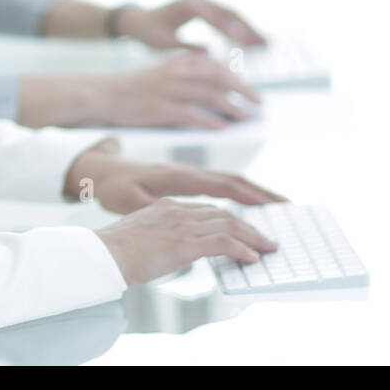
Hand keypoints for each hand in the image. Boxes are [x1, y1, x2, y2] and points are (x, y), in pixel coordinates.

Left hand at [66, 146, 287, 213]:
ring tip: (276, 207)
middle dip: (263, 193)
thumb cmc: (113, 186)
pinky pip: (218, 186)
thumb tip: (178, 218)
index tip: (274, 204)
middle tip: (289, 206)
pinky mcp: (185, 181)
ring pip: (229, 182)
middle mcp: (189, 172)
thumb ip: (154, 209)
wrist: (101, 170)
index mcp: (180, 177)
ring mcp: (188, 175)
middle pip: (235, 180)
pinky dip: (237, 194)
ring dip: (253, 193)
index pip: (225, 184)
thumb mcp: (130, 201)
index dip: (251, 194)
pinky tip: (247, 205)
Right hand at [95, 199, 280, 286]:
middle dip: (247, 226)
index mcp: (165, 207)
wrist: (101, 255)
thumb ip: (159, 235)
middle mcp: (176, 210)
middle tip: (264, 238)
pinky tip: (251, 257)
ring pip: (228, 225)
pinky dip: (241, 249)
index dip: (228, 219)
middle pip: (222, 214)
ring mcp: (181, 225)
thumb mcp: (140, 235)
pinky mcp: (184, 242)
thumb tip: (170, 249)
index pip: (206, 210)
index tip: (242, 228)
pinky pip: (223, 243)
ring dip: (252, 237)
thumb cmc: (113, 252)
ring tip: (266, 248)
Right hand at [98, 51, 260, 128]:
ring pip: (209, 95)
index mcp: (177, 62)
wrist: (102, 94)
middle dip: (242, 89)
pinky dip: (209, 120)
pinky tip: (222, 128)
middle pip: (218, 77)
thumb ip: (185, 76)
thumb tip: (213, 89)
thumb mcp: (161, 74)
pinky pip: (191, 114)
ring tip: (245, 118)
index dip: (237, 77)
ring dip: (231, 106)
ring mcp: (168, 89)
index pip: (216, 65)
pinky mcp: (159, 108)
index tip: (251, 90)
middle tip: (258, 103)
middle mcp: (176, 72)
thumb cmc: (133, 89)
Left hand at [115, 0, 267, 50]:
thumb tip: (208, 56)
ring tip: (264, 42)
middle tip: (264, 43)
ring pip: (231, 13)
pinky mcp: (206, 6)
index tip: (245, 42)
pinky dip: (239, 27)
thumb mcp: (164, 43)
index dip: (231, 30)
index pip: (214, 17)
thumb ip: (185, 48)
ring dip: (248, 28)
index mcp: (189, 5)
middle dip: (248, 28)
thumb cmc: (149, 32)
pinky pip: (226, 16)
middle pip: (229, 12)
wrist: (139, 20)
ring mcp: (204, 0)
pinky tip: (250, 39)